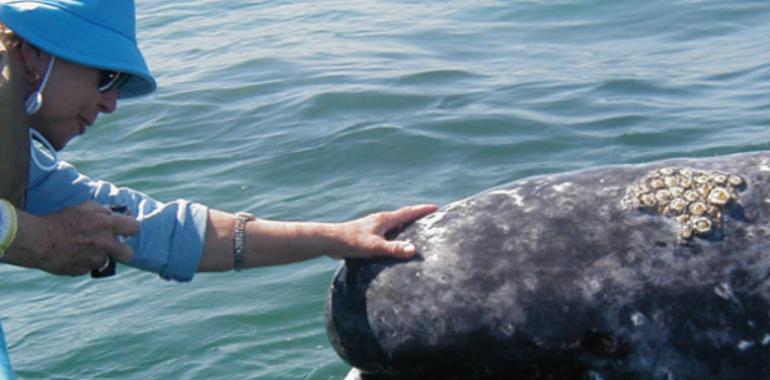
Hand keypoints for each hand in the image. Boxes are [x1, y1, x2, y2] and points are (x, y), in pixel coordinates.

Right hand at [23, 201, 138, 274]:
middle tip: (112, 247)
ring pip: (106, 261)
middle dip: (123, 251)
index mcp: (106, 224)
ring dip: (98, 256)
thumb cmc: (60, 221)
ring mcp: (94, 259)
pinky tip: (72, 255)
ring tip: (82, 248)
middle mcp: (104, 243)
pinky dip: (84, 262)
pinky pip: (89, 267)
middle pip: (129, 254)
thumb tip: (114, 214)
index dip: (130, 229)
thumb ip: (102, 210)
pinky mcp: (83, 270)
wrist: (38, 241)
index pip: (134, 227)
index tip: (125, 230)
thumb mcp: (82, 208)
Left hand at [328, 204, 437, 259]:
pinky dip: (395, 233)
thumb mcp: (375, 247)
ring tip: (415, 229)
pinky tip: (393, 242)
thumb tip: (413, 249)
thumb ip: (394, 248)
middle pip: (402, 215)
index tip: (436, 207)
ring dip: (405, 224)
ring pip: (393, 223)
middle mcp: (380, 220)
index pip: (408, 212)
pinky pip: (386, 231)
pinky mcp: (366, 234)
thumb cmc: (352, 242)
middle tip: (429, 216)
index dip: (422, 210)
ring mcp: (373, 226)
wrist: (330, 241)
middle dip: (416, 215)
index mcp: (384, 220)